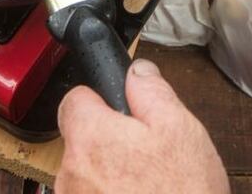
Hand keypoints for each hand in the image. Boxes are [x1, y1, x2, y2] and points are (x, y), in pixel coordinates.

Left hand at [55, 58, 228, 193]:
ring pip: (85, 180)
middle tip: (145, 160)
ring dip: (108, 182)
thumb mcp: (181, 131)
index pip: (74, 100)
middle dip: (108, 146)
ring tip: (147, 192)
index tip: (118, 113)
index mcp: (90, 137)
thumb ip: (151, 91)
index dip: (99, 102)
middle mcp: (70, 175)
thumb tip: (136, 70)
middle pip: (80, 143)